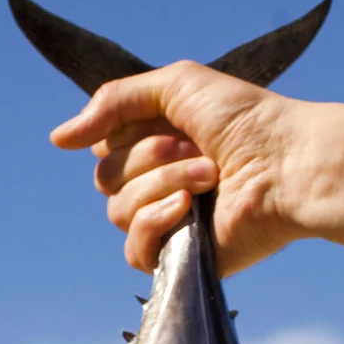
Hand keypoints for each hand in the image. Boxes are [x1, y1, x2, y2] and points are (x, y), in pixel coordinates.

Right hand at [50, 62, 302, 276]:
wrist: (286, 163)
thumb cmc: (245, 120)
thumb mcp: (174, 85)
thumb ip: (112, 102)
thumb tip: (57, 140)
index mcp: (156, 146)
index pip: (102, 147)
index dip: (122, 131)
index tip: (165, 119)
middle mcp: (158, 184)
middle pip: (105, 178)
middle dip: (148, 155)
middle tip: (197, 147)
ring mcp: (168, 223)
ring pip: (118, 211)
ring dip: (163, 182)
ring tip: (211, 174)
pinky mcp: (179, 259)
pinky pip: (134, 250)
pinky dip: (156, 222)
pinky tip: (190, 208)